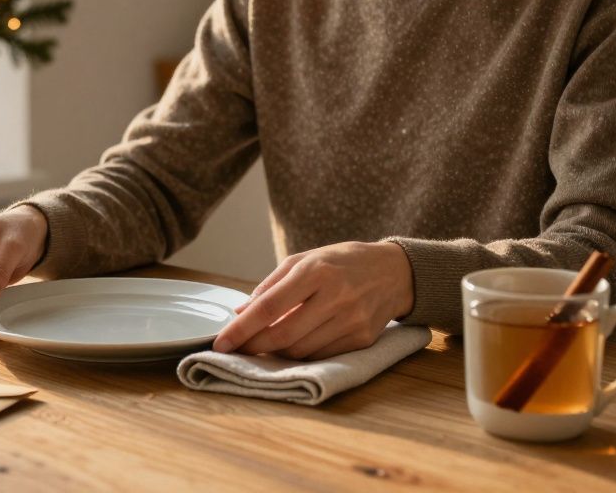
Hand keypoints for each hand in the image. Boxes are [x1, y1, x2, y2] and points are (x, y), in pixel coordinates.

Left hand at [211, 241, 414, 359]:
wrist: (395, 272)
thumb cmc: (342, 262)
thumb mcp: (305, 260)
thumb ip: (271, 286)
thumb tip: (240, 312)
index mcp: (316, 271)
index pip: (269, 307)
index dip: (241, 328)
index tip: (220, 342)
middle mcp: (335, 296)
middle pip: (283, 334)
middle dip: (254, 346)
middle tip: (238, 348)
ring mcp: (352, 320)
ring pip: (300, 350)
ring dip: (276, 352)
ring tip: (266, 342)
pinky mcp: (362, 339)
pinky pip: (320, 356)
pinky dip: (301, 354)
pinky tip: (293, 344)